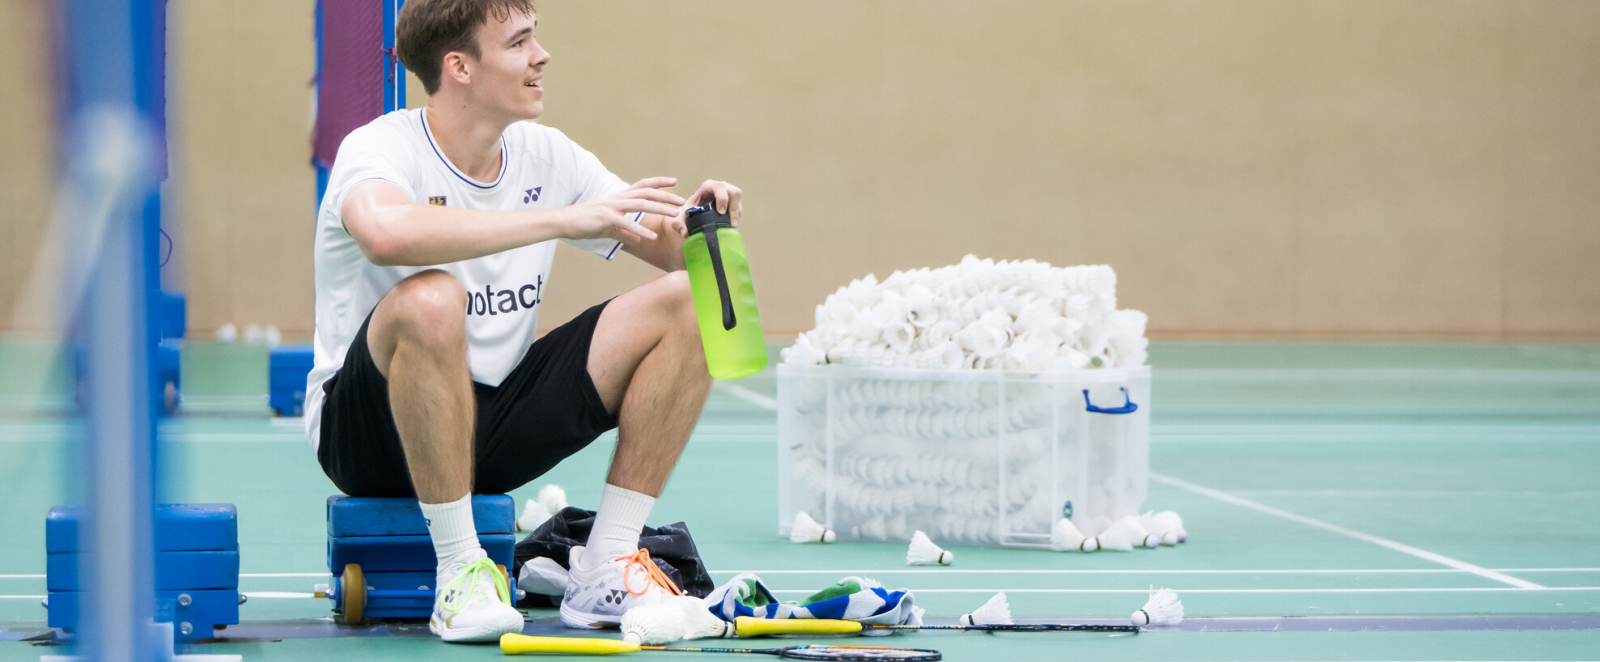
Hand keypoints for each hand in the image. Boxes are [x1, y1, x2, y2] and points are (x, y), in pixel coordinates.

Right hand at [565, 177, 684, 241]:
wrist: (564, 222)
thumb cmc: (584, 223)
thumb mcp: (608, 227)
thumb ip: (624, 232)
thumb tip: (637, 238)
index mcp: (619, 197)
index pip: (642, 185)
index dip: (659, 182)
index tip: (674, 181)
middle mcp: (618, 198)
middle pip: (646, 192)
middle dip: (666, 195)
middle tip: (683, 200)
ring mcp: (612, 207)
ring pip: (641, 203)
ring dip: (660, 208)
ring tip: (674, 214)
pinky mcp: (606, 218)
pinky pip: (626, 224)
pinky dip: (640, 230)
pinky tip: (651, 237)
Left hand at [672, 179, 742, 234]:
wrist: (691, 216)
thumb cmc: (686, 213)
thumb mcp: (679, 217)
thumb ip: (678, 224)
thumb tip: (685, 233)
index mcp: (708, 187)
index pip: (719, 187)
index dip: (723, 198)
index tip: (721, 212)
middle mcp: (720, 188)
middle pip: (735, 192)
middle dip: (734, 207)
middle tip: (730, 222)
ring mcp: (728, 195)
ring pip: (739, 202)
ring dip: (736, 214)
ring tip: (730, 226)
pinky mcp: (733, 203)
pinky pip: (739, 209)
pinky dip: (736, 218)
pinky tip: (729, 226)